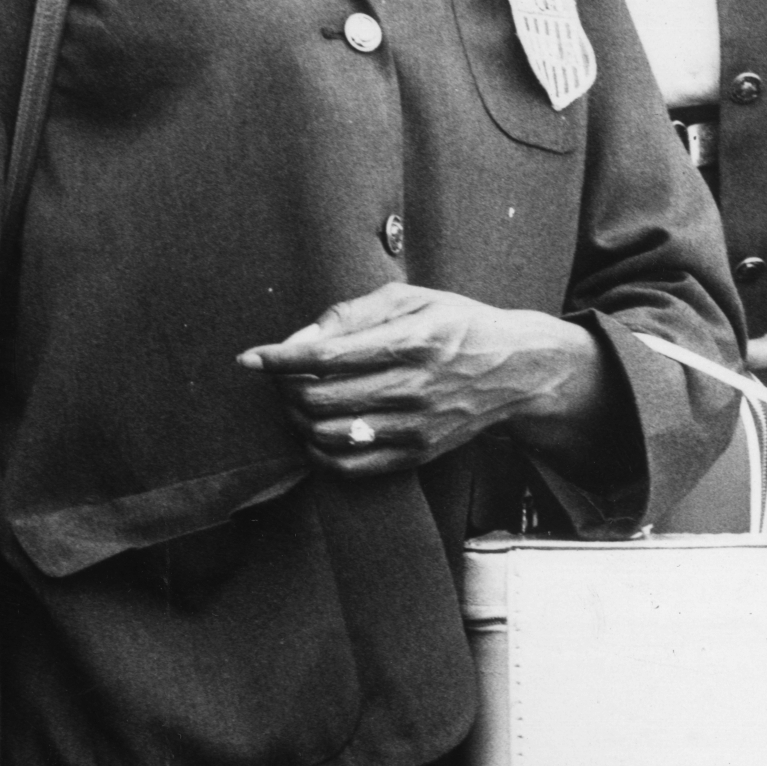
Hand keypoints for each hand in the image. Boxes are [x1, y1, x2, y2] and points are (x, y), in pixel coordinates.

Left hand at [239, 282, 607, 471]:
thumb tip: (300, 340)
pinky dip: (318, 452)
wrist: (516, 371)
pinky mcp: (416, 455)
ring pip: (327, 435)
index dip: (278, 359)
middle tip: (282, 376)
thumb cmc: (459, 325)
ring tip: (298, 401)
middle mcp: (413, 388)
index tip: (251, 358)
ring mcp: (414, 427)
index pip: (325, 356)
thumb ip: (353, 313)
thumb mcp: (412, 299)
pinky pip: (350, 466)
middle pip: (319, 399)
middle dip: (285, 388)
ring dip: (298, 419)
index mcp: (411, 342)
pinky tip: (316, 432)